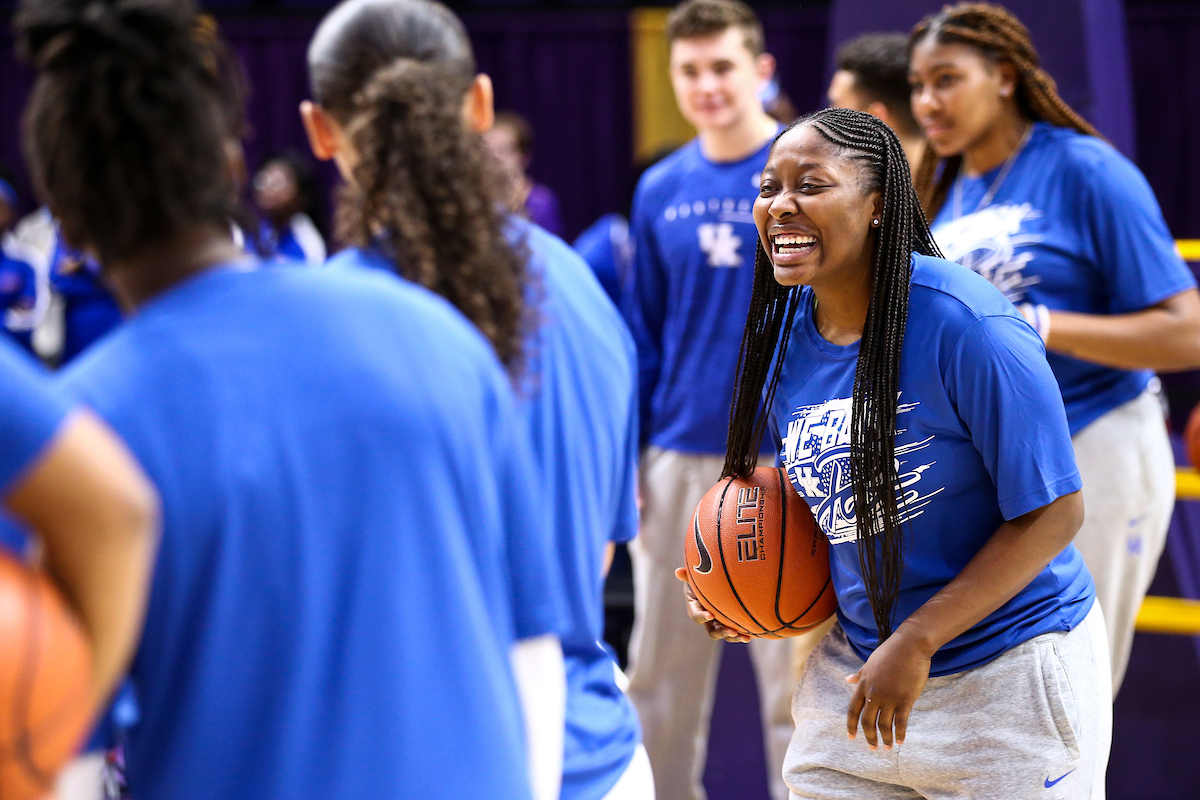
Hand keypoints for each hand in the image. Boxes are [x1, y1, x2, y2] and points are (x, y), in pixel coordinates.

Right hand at [674, 567, 750, 642]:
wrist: (714, 583)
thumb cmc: (702, 578)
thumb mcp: (694, 576)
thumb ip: (688, 575)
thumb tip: (678, 571)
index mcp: (696, 609)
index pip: (697, 616)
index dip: (702, 617)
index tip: (710, 615)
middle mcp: (708, 620)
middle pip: (713, 631)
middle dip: (722, 632)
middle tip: (731, 631)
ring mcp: (719, 623)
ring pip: (726, 634)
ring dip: (734, 637)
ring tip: (745, 637)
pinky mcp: (730, 623)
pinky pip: (736, 632)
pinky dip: (743, 634)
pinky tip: (752, 635)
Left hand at [844, 626, 932, 750]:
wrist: (910, 646)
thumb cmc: (890, 652)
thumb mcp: (870, 663)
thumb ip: (859, 674)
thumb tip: (847, 679)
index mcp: (863, 684)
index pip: (853, 710)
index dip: (851, 725)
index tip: (851, 737)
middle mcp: (874, 693)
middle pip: (867, 721)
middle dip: (869, 737)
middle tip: (873, 748)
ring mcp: (890, 697)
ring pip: (884, 724)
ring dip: (885, 739)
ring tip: (888, 748)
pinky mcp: (906, 699)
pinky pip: (901, 721)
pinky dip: (900, 733)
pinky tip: (901, 740)